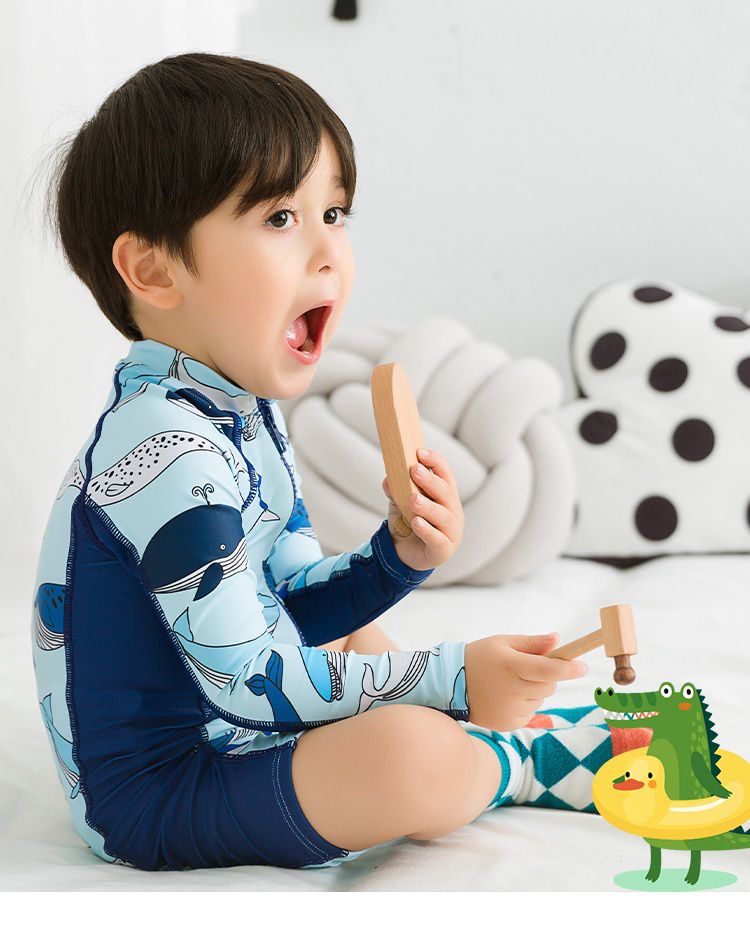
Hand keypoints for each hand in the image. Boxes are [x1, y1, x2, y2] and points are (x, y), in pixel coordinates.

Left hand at [381, 447, 463, 571]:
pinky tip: (416, 523)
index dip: (436, 462)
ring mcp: (452, 533)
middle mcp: (453, 512)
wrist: (403, 555)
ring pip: (444, 517)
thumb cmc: (407, 523)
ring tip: (413, 500)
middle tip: (414, 470)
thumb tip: (388, 479)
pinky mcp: (444, 551)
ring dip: (428, 506)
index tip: (421, 452)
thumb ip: (395, 490)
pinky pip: (438, 540)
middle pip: (446, 493)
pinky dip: (427, 531)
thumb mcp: (399, 503)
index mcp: (446, 497)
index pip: (446, 475)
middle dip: (430, 481)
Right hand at [463, 632, 587, 730]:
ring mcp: (509, 710)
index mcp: (510, 666)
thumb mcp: (503, 642)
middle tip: (528, 668)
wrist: (450, 683)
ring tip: (510, 683)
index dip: (569, 669)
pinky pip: (530, 712)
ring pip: (540, 699)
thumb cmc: (480, 657)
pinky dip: (524, 704)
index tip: (583, 666)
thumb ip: (532, 643)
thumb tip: (558, 639)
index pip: (548, 670)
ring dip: (534, 690)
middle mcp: (511, 690)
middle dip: (547, 677)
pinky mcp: (508, 724)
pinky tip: (505, 696)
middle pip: (549, 686)